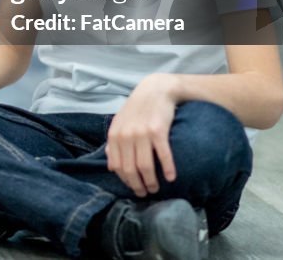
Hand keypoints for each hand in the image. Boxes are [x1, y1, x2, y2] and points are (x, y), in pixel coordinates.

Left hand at [106, 74, 178, 197]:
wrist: (155, 90)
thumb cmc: (137, 108)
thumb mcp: (120, 123)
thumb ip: (113, 143)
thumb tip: (111, 166)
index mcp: (114, 135)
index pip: (117, 166)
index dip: (125, 181)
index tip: (134, 188)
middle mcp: (126, 135)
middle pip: (130, 169)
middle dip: (138, 186)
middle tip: (145, 193)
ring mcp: (141, 133)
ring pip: (145, 166)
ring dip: (151, 182)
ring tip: (156, 188)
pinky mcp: (158, 131)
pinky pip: (163, 156)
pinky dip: (168, 169)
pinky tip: (172, 178)